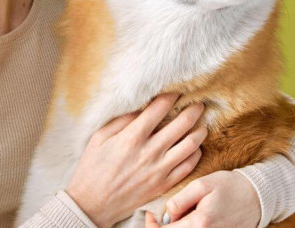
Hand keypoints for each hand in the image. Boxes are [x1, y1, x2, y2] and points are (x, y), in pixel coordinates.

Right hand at [65, 93, 206, 227]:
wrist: (93, 203)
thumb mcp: (99, 138)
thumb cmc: (92, 168)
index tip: (178, 90)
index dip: (171, 96)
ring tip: (201, 124)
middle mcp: (149, 152)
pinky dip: (195, 153)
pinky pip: (188, 166)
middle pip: (182, 124)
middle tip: (198, 103)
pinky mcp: (164, 184)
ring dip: (199, 130)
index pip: (159, 109)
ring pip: (191, 145)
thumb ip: (121, 121)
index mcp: (131, 137)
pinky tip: (194, 147)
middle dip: (193, 110)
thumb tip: (141, 108)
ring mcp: (159, 170)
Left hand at [145, 170, 260, 227]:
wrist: (257, 197)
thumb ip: (180, 200)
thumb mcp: (202, 185)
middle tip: (158, 218)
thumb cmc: (229, 187)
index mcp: (200, 224)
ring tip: (174, 218)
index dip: (152, 226)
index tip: (150, 215)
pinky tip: (186, 221)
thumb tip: (167, 216)